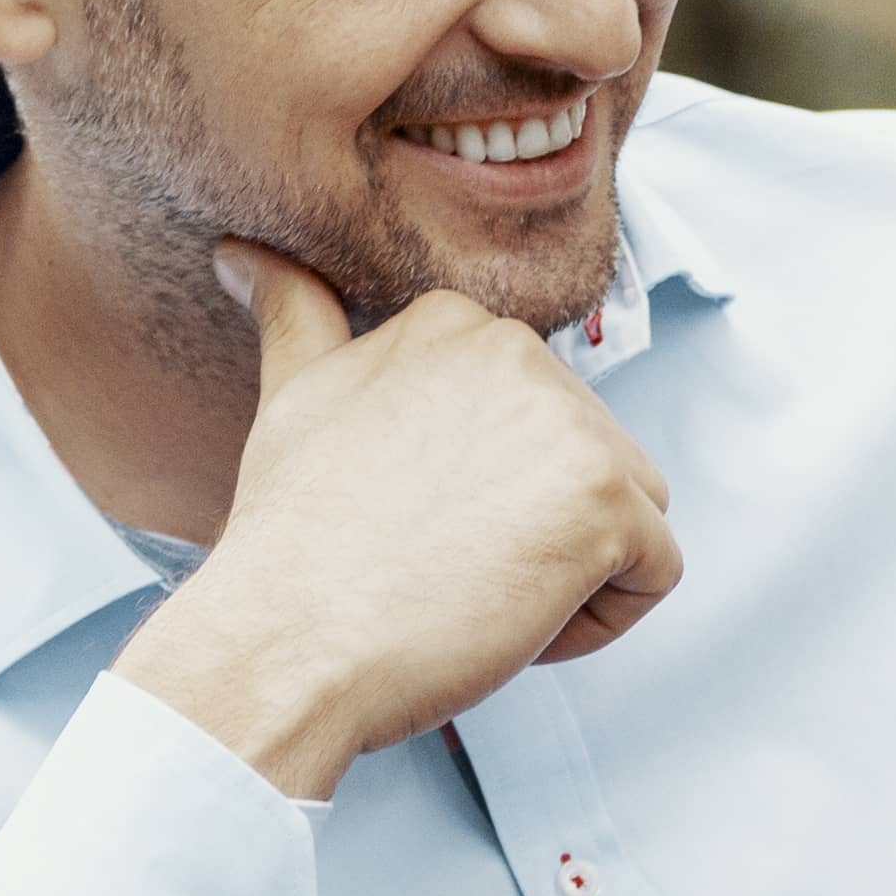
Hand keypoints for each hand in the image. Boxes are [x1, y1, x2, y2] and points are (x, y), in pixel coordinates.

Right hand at [112, 243, 683, 797]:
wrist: (287, 642)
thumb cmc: (290, 545)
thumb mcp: (293, 398)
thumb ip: (296, 315)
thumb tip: (240, 252)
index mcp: (457, 322)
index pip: (534, 417)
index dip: (487, 490)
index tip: (416, 524)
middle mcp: (521, 351)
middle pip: (589, 461)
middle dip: (533, 530)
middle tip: (438, 569)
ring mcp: (572, 424)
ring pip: (632, 511)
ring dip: (573, 573)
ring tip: (475, 595)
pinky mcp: (607, 503)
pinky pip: (654, 573)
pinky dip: (598, 620)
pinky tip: (511, 625)